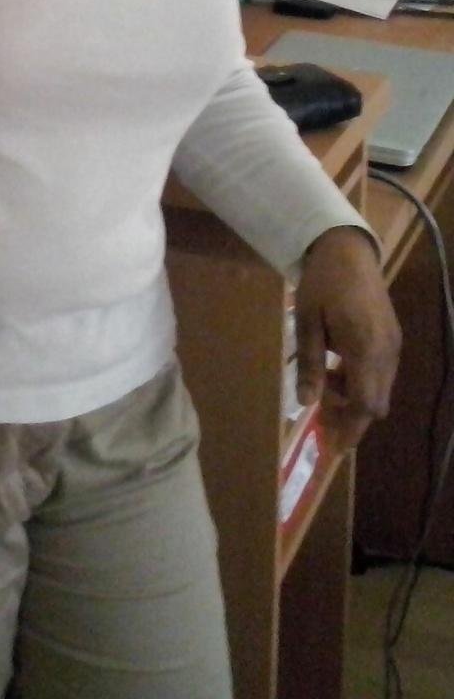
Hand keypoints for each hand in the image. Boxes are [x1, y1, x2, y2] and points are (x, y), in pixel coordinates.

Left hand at [295, 225, 401, 450]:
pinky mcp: (392, 337)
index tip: (332, 449)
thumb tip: (306, 402)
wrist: (348, 248)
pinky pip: (381, 373)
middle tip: (321, 423)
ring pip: (379, 390)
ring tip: (324, 391)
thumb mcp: (306, 322)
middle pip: (375, 403)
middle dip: (350, 419)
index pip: (363, 404)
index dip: (349, 429)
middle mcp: (387, 352)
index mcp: (366, 348)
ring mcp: (393, 344)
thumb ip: (309, 363)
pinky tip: (337, 371)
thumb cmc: (322, 282)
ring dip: (354, 399)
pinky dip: (360, 382)